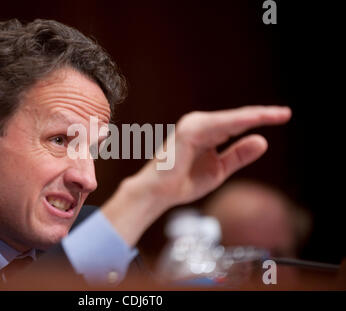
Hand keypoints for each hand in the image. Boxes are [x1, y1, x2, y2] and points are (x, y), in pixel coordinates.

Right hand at [102, 105, 291, 245]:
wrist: (158, 193)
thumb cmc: (183, 181)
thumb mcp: (219, 169)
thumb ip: (238, 155)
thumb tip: (263, 140)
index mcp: (206, 132)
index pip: (237, 124)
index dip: (259, 120)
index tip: (283, 116)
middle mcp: (199, 124)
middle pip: (237, 118)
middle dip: (261, 115)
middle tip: (286, 113)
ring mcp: (194, 125)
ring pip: (231, 118)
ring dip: (254, 116)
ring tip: (277, 115)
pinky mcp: (190, 131)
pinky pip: (220, 124)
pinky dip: (238, 122)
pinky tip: (256, 121)